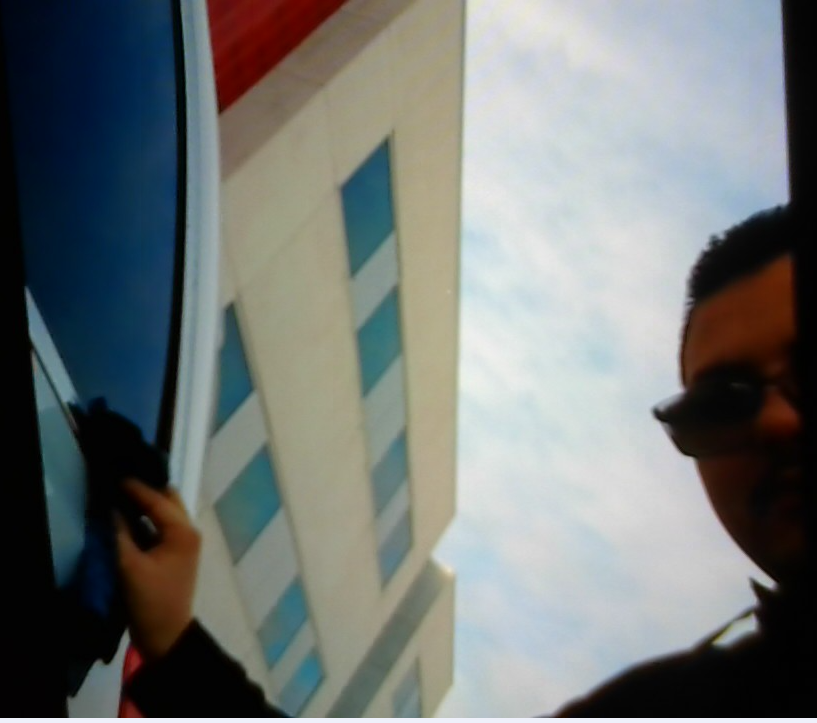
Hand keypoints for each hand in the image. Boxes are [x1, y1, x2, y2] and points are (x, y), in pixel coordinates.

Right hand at [115, 478, 200, 661]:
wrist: (166, 634)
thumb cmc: (150, 600)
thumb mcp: (129, 565)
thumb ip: (120, 533)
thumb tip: (111, 507)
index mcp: (182, 531)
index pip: (157, 500)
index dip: (135, 487)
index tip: (115, 474)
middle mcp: (189, 530)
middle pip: (168, 499)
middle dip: (147, 488)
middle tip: (121, 478)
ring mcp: (185, 540)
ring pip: (166, 510)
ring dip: (147, 502)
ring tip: (121, 492)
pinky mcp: (177, 550)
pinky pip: (163, 524)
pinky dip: (148, 517)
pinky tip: (128, 514)